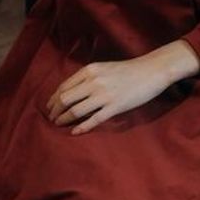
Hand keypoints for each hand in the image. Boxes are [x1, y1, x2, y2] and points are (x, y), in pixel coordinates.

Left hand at [45, 56, 171, 134]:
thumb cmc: (127, 70)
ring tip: (59, 124)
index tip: (49, 107)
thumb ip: (87, 77)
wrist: (150, 71)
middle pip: (65, 99)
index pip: (64, 87)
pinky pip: (94, 120)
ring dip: (64, 119)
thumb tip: (71, 91)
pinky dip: (82, 127)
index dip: (53, 99)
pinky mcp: (114, 107)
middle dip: (55, 110)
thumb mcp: (103, 68)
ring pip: (76, 110)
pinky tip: (75, 131)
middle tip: (52, 118)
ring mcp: (104, 95)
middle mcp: (93, 82)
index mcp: (89, 70)